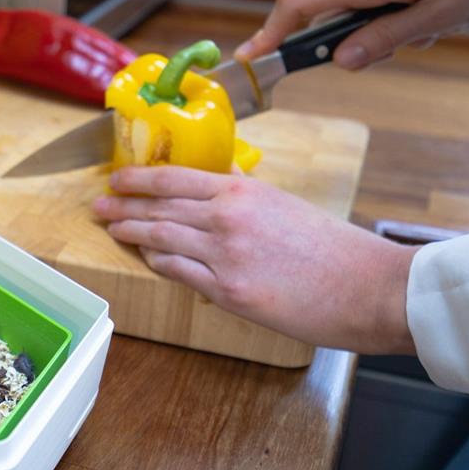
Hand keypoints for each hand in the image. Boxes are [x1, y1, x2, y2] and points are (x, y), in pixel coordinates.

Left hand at [93, 166, 419, 354]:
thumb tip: (224, 186)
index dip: (139, 178)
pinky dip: (157, 262)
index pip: (175, 177)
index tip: (118, 178)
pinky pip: (178, 271)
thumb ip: (248, 197)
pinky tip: (144, 257)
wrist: (370, 286)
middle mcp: (227, 217)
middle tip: (98, 205)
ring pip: (161, 237)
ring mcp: (225, 255)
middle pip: (159, 206)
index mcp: (243, 191)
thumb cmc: (336, 250)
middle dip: (122, 205)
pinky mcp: (229, 292)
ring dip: (130, 232)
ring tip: (110, 229)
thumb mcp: (287, 206)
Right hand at [235, 0, 468, 69]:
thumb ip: (385, 40)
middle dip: (358, 44)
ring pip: (360, 11)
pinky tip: (438, 11)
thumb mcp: (437, 17)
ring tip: (438, 23)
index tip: (251, 59)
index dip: (270, 32)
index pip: (300, 4)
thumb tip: (340, 62)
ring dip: (389, 30)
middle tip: (404, 48)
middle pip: (331, 17)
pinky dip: (398, 15)